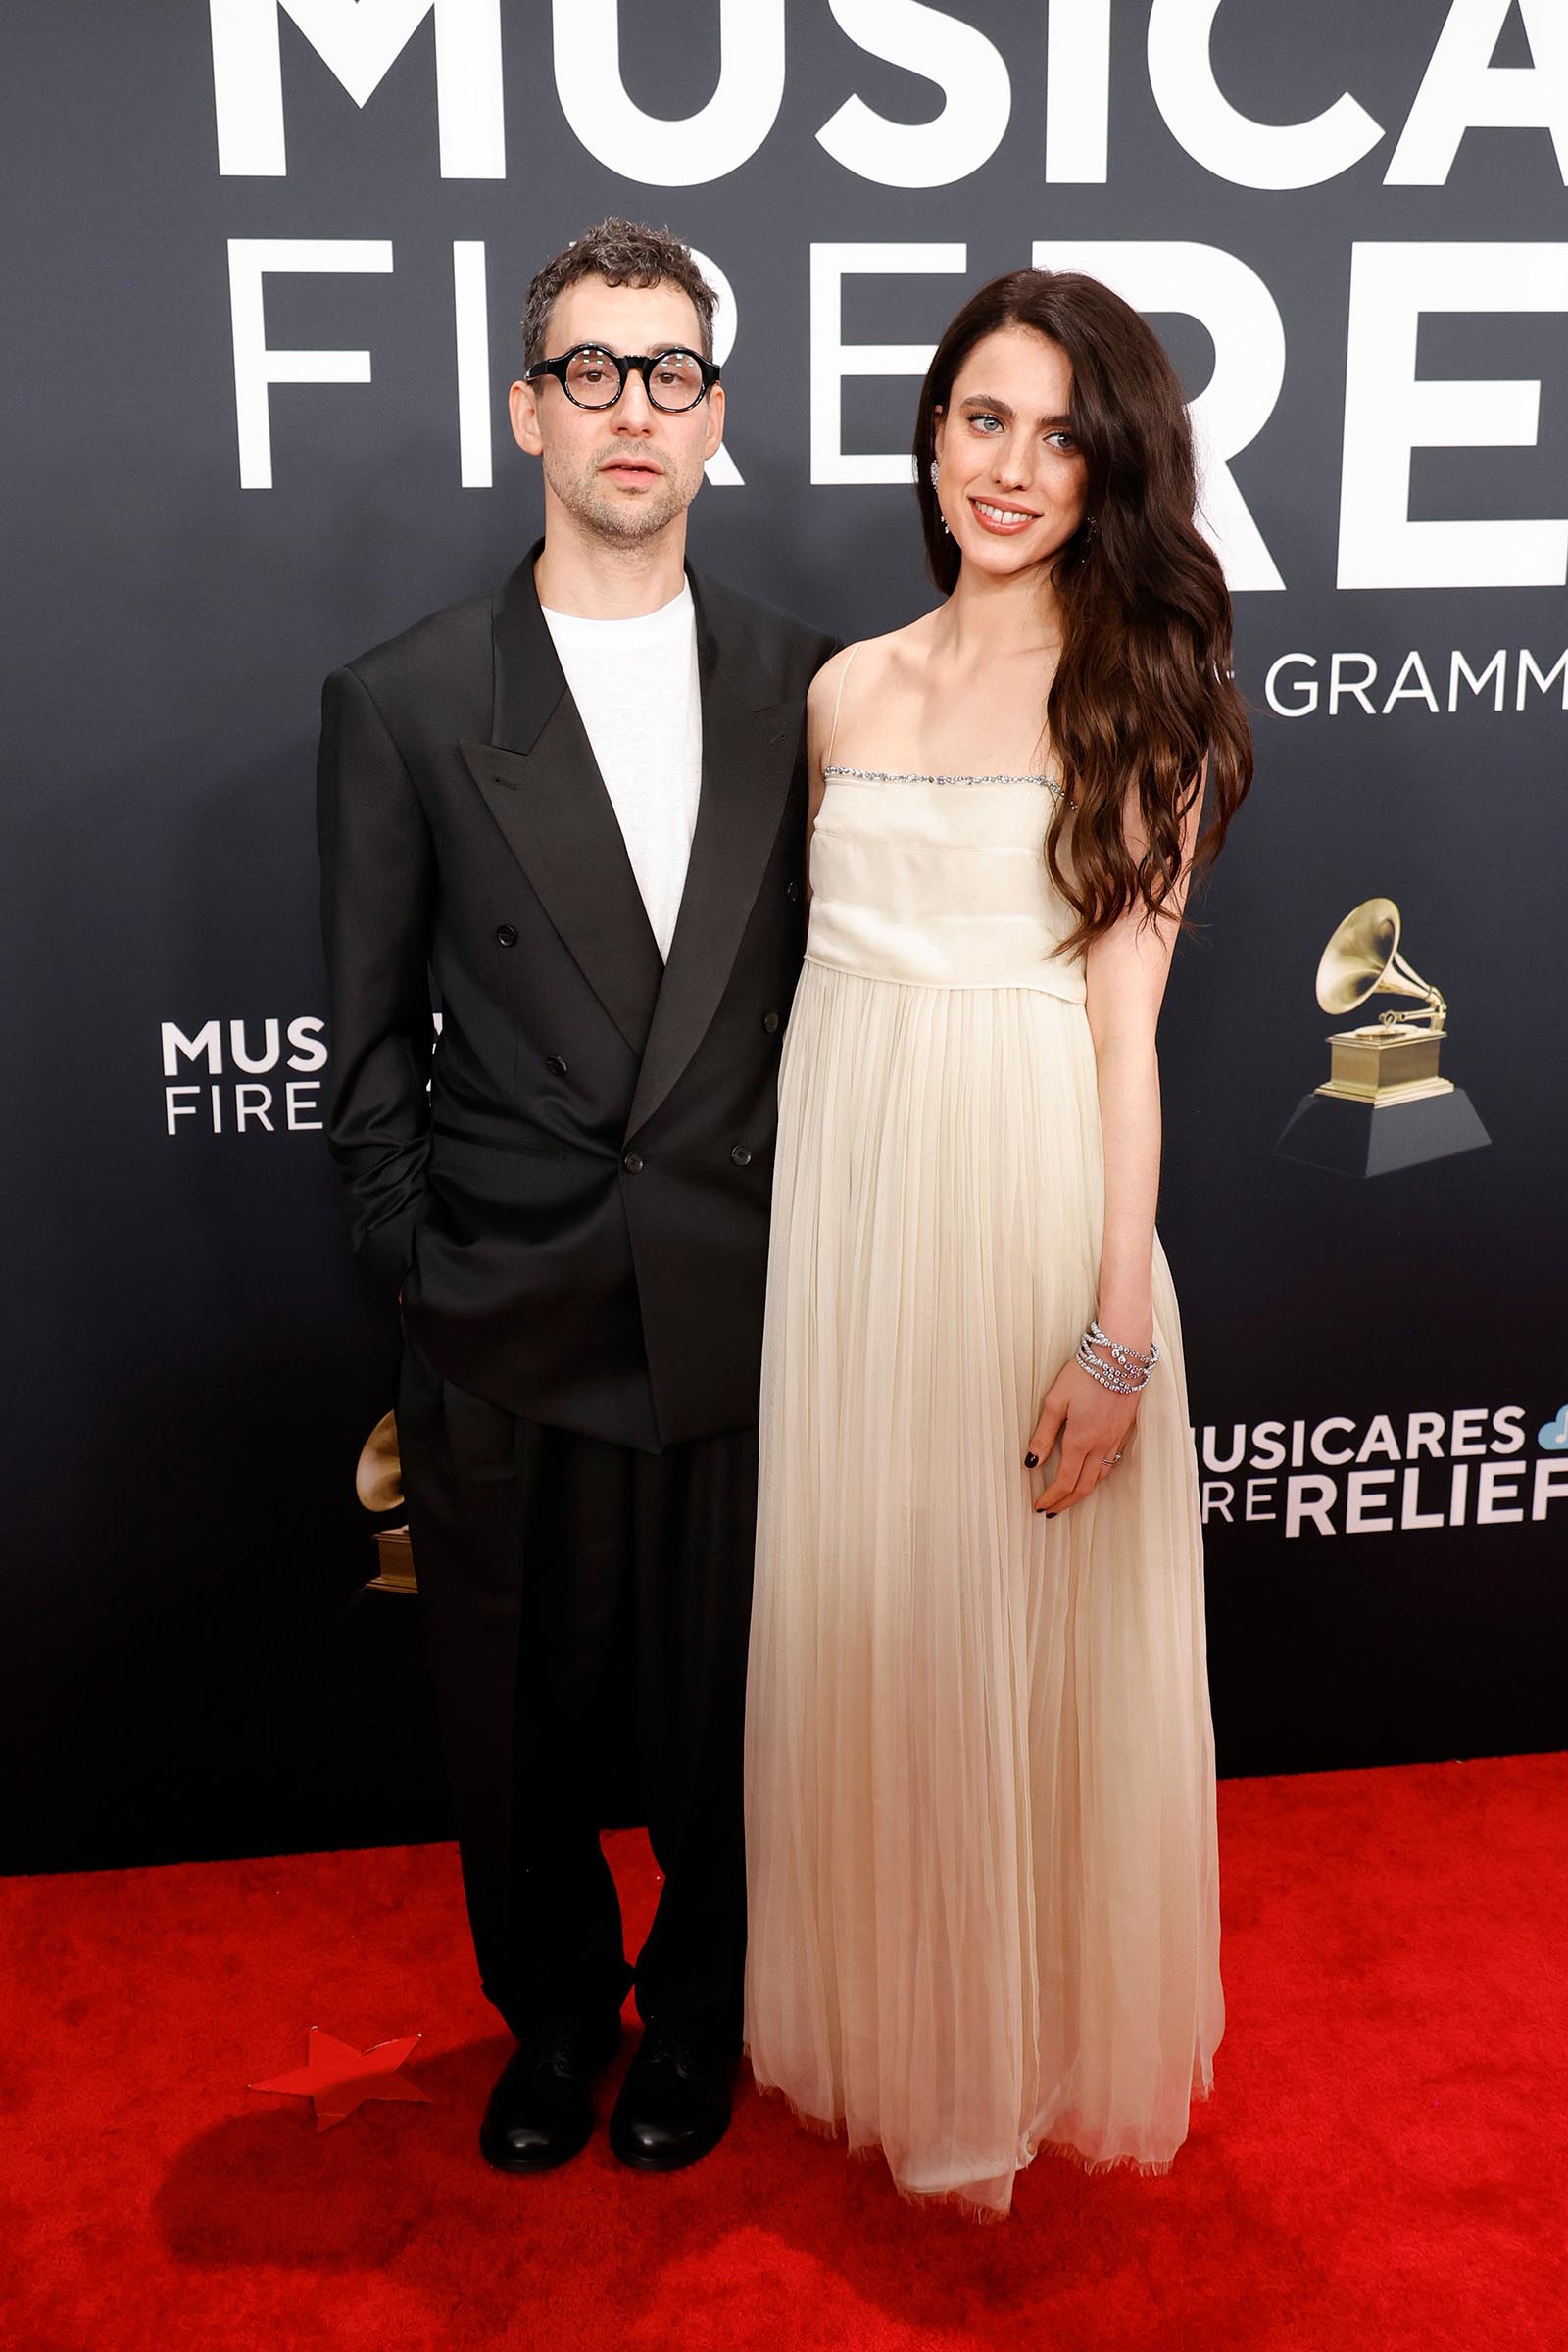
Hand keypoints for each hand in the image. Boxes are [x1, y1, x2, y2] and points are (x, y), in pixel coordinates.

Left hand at [1025, 1359, 1139, 1514]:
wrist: (1122, 1357)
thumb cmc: (1085, 1374)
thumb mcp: (1056, 1401)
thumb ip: (1043, 1434)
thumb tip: (1031, 1462)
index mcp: (1080, 1440)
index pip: (1065, 1481)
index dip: (1051, 1498)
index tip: (1039, 1506)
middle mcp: (1100, 1445)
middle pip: (1084, 1487)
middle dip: (1066, 1502)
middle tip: (1052, 1511)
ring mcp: (1115, 1439)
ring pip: (1100, 1477)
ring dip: (1083, 1492)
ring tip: (1068, 1496)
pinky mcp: (1124, 1431)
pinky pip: (1111, 1463)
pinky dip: (1098, 1476)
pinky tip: (1090, 1473)